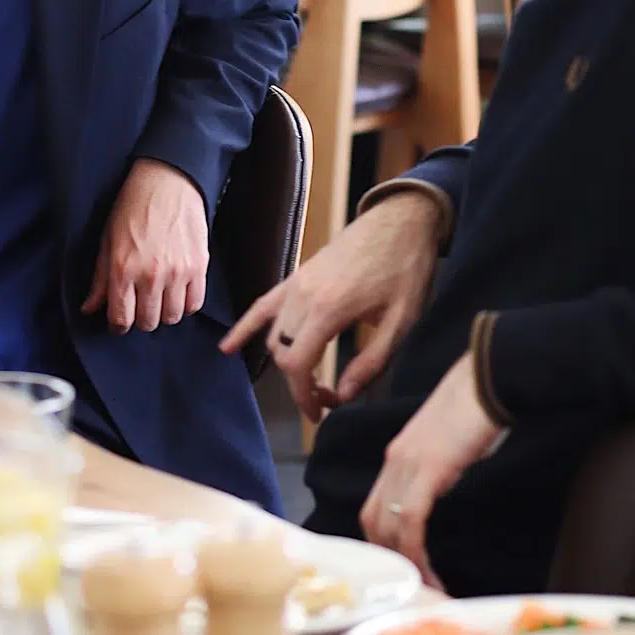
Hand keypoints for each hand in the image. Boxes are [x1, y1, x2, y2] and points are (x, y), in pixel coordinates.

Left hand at [84, 159, 208, 332]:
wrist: (167, 181)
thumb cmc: (133, 207)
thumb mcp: (108, 240)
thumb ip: (100, 279)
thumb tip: (89, 308)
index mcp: (123, 269)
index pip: (121, 320)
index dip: (118, 324)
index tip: (120, 318)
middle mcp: (151, 276)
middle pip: (148, 323)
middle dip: (140, 318)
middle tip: (139, 303)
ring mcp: (178, 272)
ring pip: (172, 318)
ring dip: (164, 312)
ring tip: (160, 297)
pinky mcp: (199, 266)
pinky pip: (195, 304)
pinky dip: (186, 303)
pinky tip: (178, 291)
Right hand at [220, 189, 441, 422]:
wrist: (401, 220)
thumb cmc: (407, 269)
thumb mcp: (402, 323)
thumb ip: (371, 364)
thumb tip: (342, 396)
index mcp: (329, 308)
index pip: (297, 365)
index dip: (305, 397)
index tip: (320, 414)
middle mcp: (304, 296)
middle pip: (284, 355)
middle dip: (300, 384)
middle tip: (328, 399)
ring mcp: (297, 284)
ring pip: (275, 336)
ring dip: (287, 363)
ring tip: (313, 380)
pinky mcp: (298, 276)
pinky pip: (263, 306)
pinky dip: (245, 328)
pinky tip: (227, 347)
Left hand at [361, 353, 502, 587]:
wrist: (488, 377)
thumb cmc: (476, 408)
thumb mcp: (448, 444)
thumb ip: (437, 468)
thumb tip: (441, 490)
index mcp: (398, 455)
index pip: (376, 507)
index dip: (384, 542)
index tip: (404, 567)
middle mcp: (394, 461)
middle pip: (372, 521)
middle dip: (389, 560)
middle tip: (413, 586)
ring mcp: (407, 464)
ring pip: (387, 526)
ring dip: (405, 564)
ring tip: (426, 588)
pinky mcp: (427, 470)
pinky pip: (411, 521)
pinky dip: (416, 552)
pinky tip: (430, 570)